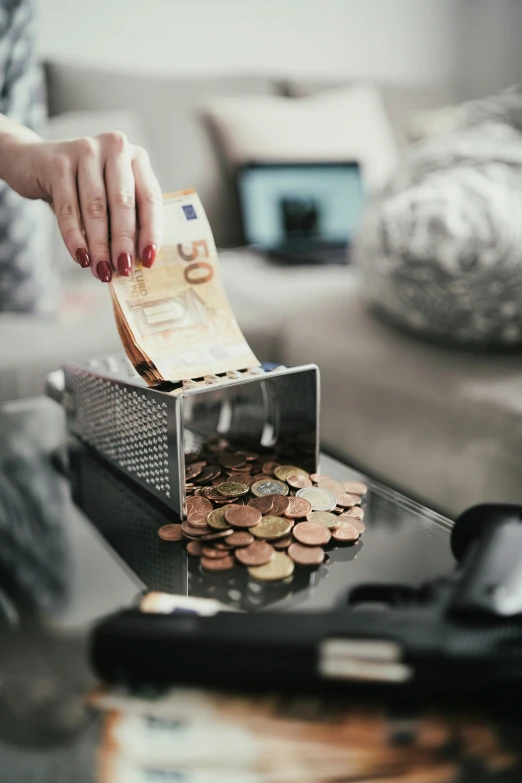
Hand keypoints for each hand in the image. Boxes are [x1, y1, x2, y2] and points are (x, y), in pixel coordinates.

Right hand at [4, 131, 162, 281]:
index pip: (150, 198)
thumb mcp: (109, 196)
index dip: (151, 231)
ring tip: (101, 270)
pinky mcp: (58, 162)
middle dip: (124, 241)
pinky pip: (68, 208)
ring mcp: (85, 150)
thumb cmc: (82, 187)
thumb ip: (125, 219)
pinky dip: (74, 237)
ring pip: (95, 208)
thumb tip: (135, 261)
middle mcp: (115, 147)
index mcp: (136, 158)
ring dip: (99, 245)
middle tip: (123, 270)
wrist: (33, 161)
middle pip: (123, 202)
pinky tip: (80, 258)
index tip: (148, 260)